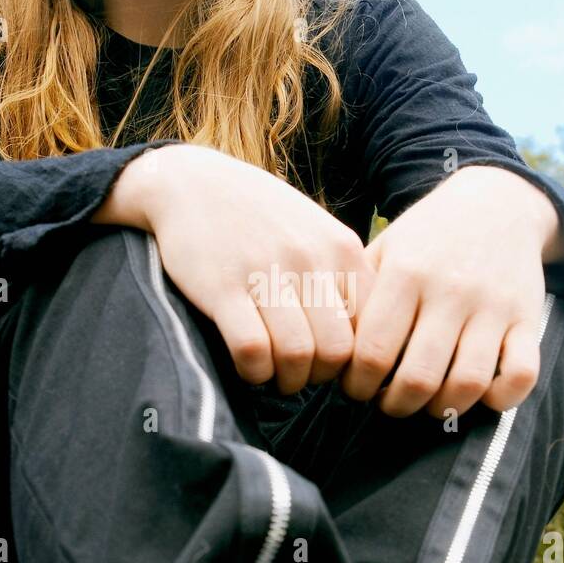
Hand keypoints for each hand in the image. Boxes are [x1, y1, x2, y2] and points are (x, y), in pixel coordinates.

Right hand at [124, 145, 376, 393]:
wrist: (192, 183)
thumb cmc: (260, 216)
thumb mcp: (316, 231)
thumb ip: (343, 275)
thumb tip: (366, 336)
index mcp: (341, 248)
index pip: (371, 327)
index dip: (354, 359)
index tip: (331, 363)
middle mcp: (310, 258)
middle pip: (337, 351)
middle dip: (320, 377)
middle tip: (302, 374)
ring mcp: (265, 272)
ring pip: (297, 355)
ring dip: (286, 379)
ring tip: (275, 374)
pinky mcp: (222, 288)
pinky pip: (252, 350)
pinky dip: (253, 371)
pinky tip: (248, 365)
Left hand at [340, 166, 563, 418]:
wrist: (497, 204)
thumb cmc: (426, 238)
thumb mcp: (384, 250)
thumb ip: (355, 297)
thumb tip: (330, 353)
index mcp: (406, 272)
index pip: (372, 352)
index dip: (358, 385)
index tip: (356, 388)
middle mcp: (451, 290)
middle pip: (418, 377)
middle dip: (395, 405)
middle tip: (388, 402)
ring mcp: (494, 306)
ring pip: (468, 384)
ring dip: (441, 408)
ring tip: (426, 403)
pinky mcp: (528, 319)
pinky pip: (523, 375)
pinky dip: (500, 399)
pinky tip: (478, 395)